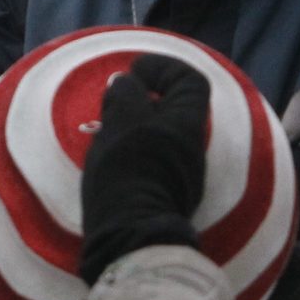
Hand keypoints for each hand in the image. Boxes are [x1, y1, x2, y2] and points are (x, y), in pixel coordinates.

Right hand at [79, 55, 209, 283]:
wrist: (128, 232)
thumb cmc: (126, 169)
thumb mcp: (121, 119)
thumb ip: (124, 94)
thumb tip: (125, 84)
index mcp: (188, 122)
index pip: (190, 80)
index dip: (164, 68)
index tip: (134, 72)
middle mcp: (192, 146)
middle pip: (174, 108)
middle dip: (145, 98)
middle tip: (114, 101)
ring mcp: (181, 173)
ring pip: (162, 134)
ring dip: (136, 125)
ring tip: (107, 127)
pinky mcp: (165, 193)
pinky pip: (153, 158)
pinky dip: (134, 149)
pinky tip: (111, 156)